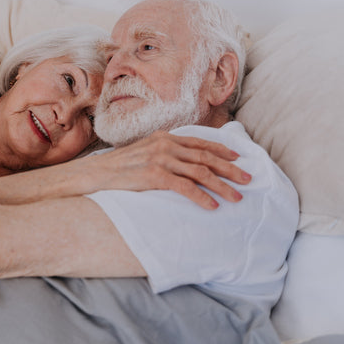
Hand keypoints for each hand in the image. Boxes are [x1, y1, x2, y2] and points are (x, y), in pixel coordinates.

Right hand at [76, 131, 251, 208]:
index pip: (200, 143)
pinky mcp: (155, 176)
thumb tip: (182, 162)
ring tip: (237, 197)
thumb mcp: (144, 152)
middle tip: (248, 179)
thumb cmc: (119, 167)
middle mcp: (166, 145)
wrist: (96, 173)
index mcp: (165, 137)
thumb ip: (163, 152)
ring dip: (222, 186)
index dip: (222, 150)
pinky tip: (213, 205)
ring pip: (200, 172)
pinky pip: (186, 187)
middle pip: (206, 157)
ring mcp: (161, 159)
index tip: (238, 157)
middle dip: (230, 169)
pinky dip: (202, 197)